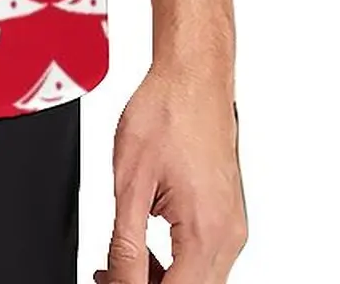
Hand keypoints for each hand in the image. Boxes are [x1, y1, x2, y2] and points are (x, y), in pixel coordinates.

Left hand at [94, 68, 246, 283]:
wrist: (193, 77)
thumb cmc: (166, 113)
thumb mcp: (130, 182)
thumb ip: (126, 243)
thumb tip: (118, 281)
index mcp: (206, 233)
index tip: (106, 280)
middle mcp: (229, 237)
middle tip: (110, 271)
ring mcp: (233, 226)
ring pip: (200, 280)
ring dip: (162, 279)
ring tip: (123, 259)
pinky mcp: (229, 215)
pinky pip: (206, 258)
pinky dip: (176, 261)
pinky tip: (147, 244)